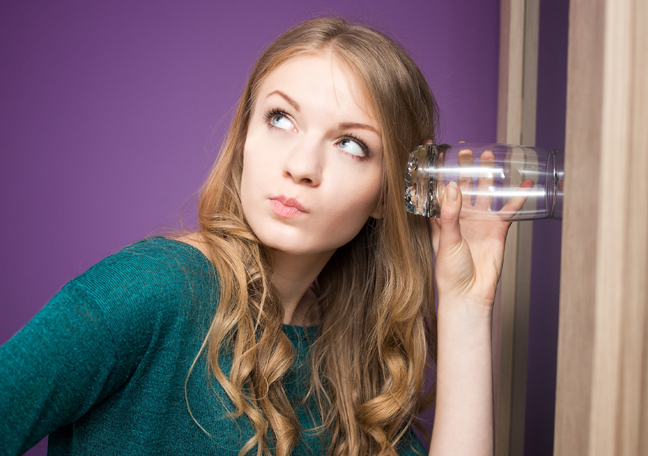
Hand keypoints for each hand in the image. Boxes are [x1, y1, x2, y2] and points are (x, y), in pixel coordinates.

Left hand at [429, 149, 531, 313]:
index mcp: (440, 219)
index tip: (431, 153)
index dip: (433, 173)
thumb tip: (453, 188)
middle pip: (461, 186)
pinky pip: (508, 209)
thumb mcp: (446, 241)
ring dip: (486, 176)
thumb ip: (449, 215)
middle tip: (464, 149)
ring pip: (484, 193)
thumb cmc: (450, 273)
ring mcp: (479, 222)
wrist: (469, 295)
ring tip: (489, 157)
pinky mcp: (497, 229)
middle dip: (462, 168)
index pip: (435, 190)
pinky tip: (524, 185)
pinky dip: (517, 197)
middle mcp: (459, 217)